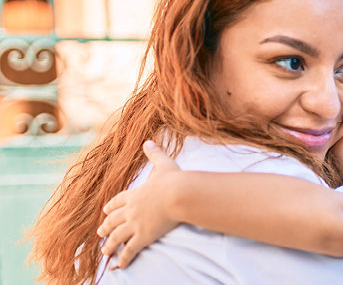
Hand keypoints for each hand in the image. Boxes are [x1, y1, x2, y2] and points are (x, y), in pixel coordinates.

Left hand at [97, 140, 181, 268]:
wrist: (179, 195)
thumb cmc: (174, 180)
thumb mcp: (164, 164)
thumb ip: (154, 154)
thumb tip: (148, 141)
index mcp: (134, 193)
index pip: (117, 201)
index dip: (110, 207)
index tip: (105, 212)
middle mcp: (130, 210)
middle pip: (113, 220)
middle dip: (106, 227)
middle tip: (100, 233)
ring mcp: (135, 224)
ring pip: (117, 237)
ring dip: (110, 245)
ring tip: (106, 251)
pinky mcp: (143, 236)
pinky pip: (129, 250)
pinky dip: (123, 258)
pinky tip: (120, 264)